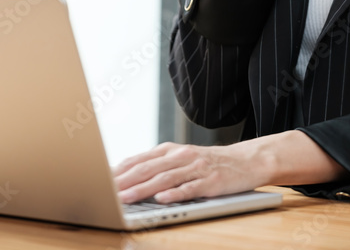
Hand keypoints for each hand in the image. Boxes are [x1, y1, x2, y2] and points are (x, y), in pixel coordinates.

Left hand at [113, 133, 347, 203]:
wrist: (247, 160)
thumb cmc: (210, 163)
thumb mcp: (182, 159)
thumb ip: (159, 165)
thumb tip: (128, 176)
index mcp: (171, 150)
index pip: (140, 159)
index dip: (120, 170)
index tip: (102, 180)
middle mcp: (181, 156)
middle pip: (148, 168)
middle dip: (126, 181)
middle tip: (108, 192)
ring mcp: (196, 168)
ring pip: (165, 179)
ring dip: (143, 189)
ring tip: (127, 198)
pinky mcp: (210, 182)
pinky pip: (190, 188)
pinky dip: (175, 194)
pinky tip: (162, 200)